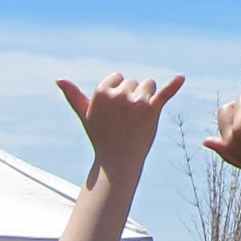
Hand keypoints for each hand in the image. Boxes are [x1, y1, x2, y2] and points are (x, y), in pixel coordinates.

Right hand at [57, 70, 183, 193]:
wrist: (117, 162)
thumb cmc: (101, 137)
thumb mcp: (85, 115)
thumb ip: (74, 96)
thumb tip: (59, 79)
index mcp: (102, 91)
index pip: (118, 78)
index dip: (118, 94)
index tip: (115, 112)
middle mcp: (119, 94)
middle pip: (134, 82)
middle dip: (133, 97)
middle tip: (126, 120)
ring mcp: (136, 101)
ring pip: (149, 85)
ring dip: (147, 98)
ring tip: (138, 119)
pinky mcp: (152, 110)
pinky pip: (165, 93)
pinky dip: (174, 85)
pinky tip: (181, 78)